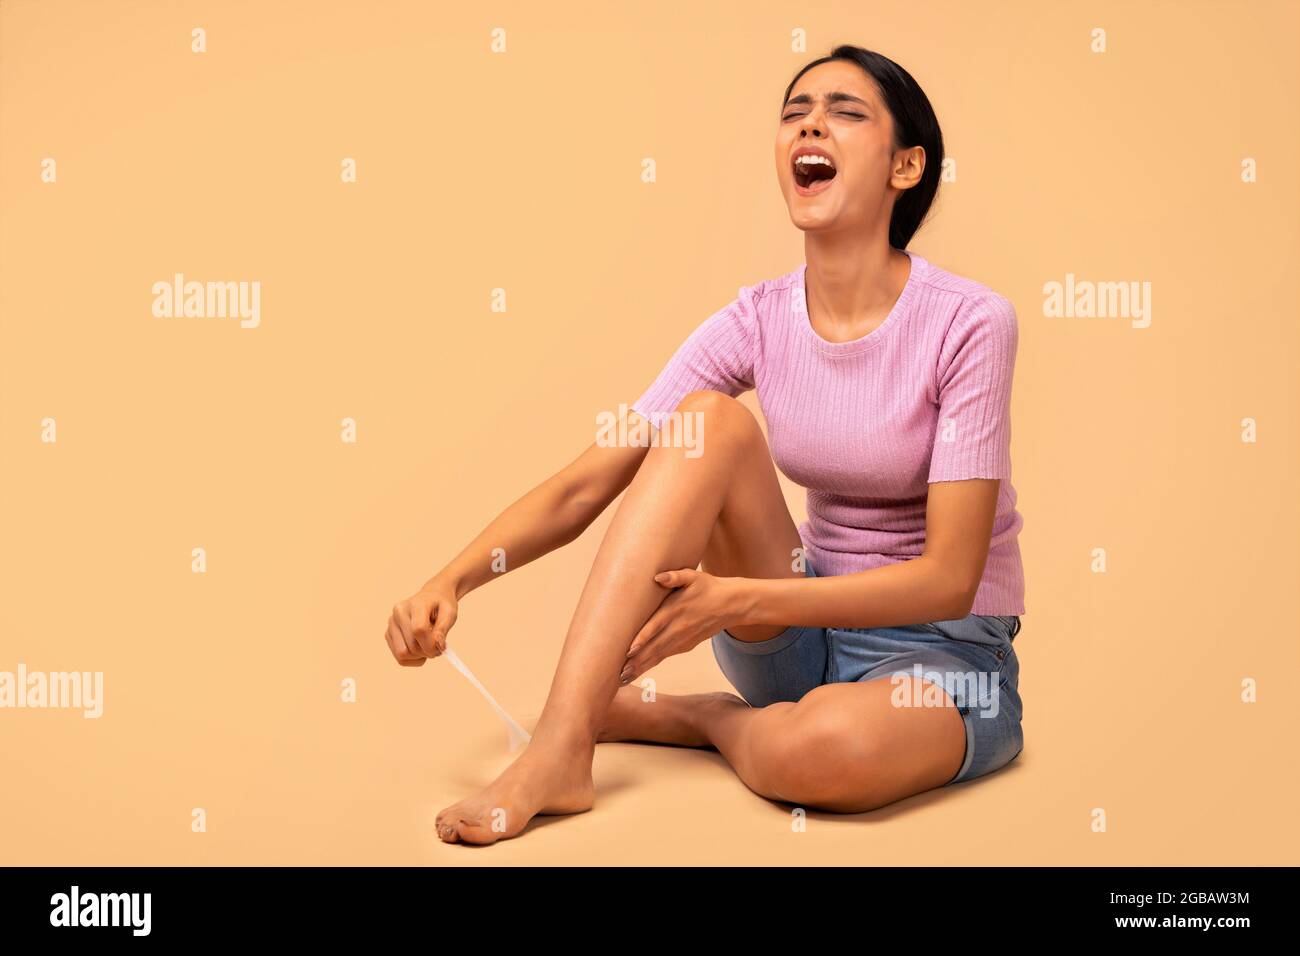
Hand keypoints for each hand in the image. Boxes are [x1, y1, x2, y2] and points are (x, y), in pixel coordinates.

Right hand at [385, 578, 458, 666]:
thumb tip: (438, 646)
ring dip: (419, 656)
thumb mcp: (450, 612)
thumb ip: (443, 629)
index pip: (418, 630)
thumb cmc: (441, 604)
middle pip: (410, 646)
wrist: (432, 596)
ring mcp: (391, 624)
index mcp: (414, 605)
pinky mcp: (388, 634)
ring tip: (428, 645)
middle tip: (437, 646)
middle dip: (427, 652)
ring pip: (402, 654)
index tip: (441, 647)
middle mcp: (398, 613)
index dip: (431, 645)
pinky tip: (420, 648)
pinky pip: (399, 657)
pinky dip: (413, 659)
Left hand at [621, 568, 740, 683]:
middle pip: (654, 646)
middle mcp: (678, 628)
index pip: (656, 625)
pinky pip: (665, 656)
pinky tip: (639, 671)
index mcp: (676, 610)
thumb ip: (675, 576)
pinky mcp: (685, 645)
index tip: (629, 650)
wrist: (731, 604)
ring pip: (659, 655)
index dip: (643, 638)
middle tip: (619, 672)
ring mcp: (682, 639)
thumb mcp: (693, 576)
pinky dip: (651, 665)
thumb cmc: (708, 587)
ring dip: (641, 667)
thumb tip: (658, 577)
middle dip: (637, 660)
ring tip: (624, 678)